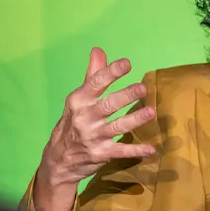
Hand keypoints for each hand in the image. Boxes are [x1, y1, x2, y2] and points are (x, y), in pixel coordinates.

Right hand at [34, 48, 155, 210]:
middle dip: (125, 96)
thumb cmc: (72, 122)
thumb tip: (98, 50)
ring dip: (135, 119)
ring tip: (151, 112)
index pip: (95, 83)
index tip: (127, 63)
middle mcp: (85, 118)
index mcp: (79, 101)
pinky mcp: (101, 154)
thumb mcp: (78, 99)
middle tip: (143, 88)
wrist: (58, 160)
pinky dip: (136, 150)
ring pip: (117, 126)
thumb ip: (93, 75)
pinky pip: (120, 151)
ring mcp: (93, 137)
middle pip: (108, 105)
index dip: (111, 72)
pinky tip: (151, 148)